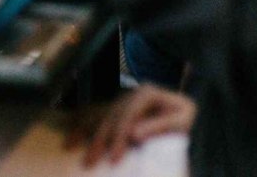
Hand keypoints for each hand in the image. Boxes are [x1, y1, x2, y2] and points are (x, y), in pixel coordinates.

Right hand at [67, 85, 196, 166]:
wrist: (188, 113)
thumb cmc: (186, 119)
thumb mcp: (182, 120)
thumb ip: (160, 126)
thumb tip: (134, 133)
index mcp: (146, 93)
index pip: (127, 116)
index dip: (119, 138)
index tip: (114, 159)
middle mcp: (130, 94)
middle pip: (110, 117)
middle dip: (98, 140)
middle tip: (89, 162)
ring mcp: (122, 99)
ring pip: (98, 114)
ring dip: (82, 131)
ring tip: (69, 146)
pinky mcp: (117, 108)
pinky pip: (95, 114)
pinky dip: (81, 123)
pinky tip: (70, 133)